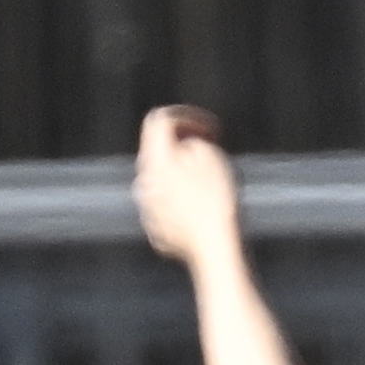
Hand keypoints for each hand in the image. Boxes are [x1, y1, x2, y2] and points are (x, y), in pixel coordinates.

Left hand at [132, 105, 246, 267]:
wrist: (216, 248)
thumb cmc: (219, 201)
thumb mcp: (211, 156)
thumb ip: (192, 141)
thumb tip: (184, 147)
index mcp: (156, 158)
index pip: (160, 119)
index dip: (187, 116)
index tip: (209, 128)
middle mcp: (145, 181)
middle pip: (157, 150)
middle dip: (182, 145)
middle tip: (211, 150)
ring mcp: (148, 207)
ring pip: (161, 178)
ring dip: (182, 173)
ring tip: (211, 182)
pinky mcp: (156, 227)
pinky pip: (166, 204)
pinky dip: (182, 199)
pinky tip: (204, 207)